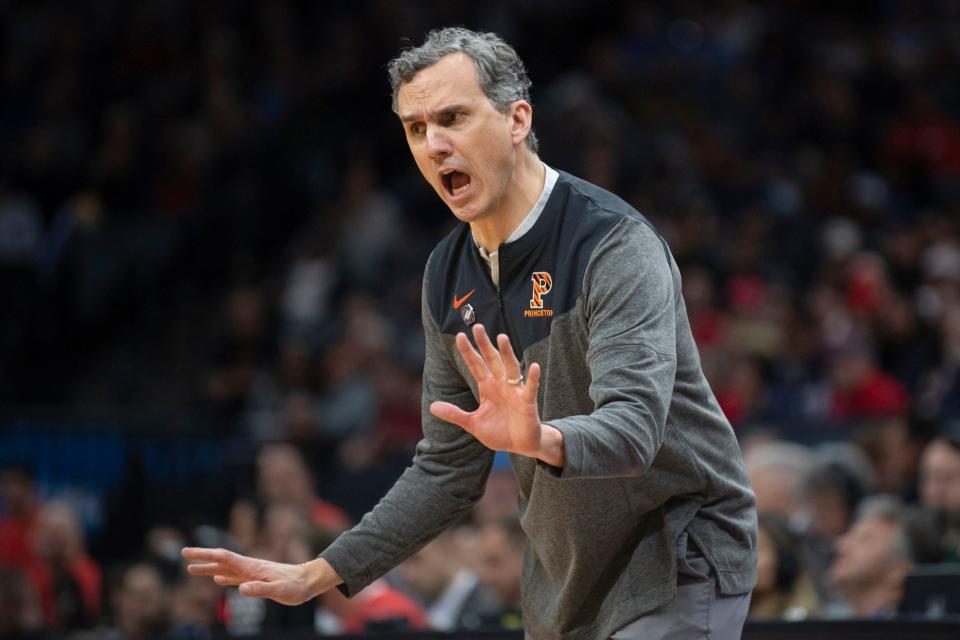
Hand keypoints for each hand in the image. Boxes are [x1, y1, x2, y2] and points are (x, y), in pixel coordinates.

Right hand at [181, 547, 341, 605]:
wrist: (308, 582)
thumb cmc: (295, 586)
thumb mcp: (279, 590)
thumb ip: (261, 589)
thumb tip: (241, 588)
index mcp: (251, 567)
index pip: (224, 558)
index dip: (205, 554)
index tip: (188, 553)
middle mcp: (249, 567)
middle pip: (220, 560)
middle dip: (202, 557)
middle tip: (183, 554)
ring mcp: (251, 573)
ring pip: (225, 569)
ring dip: (208, 568)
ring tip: (192, 569)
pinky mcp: (256, 580)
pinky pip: (234, 577)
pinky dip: (223, 577)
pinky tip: (217, 579)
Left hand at [430, 324, 563, 465]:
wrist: (520, 445)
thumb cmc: (499, 431)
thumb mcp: (473, 423)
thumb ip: (454, 414)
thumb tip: (432, 407)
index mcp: (487, 387)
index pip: (476, 365)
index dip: (468, 352)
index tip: (459, 336)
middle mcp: (501, 385)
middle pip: (492, 360)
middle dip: (484, 344)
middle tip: (477, 327)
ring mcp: (515, 391)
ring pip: (510, 368)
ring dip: (507, 353)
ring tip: (501, 337)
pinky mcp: (527, 402)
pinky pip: (530, 388)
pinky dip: (532, 377)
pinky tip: (533, 366)